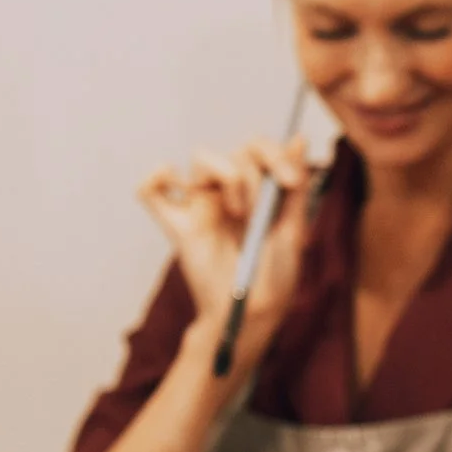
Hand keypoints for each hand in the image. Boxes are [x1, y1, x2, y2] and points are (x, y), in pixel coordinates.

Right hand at [138, 135, 310, 368]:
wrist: (253, 312)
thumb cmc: (277, 275)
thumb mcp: (293, 228)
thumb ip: (295, 185)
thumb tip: (300, 139)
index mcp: (258, 190)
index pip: (257, 147)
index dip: (273, 155)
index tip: (289, 182)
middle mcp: (229, 192)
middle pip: (235, 152)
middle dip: (255, 177)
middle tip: (261, 212)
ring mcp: (201, 205)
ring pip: (202, 158)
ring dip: (227, 177)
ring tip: (239, 215)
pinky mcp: (178, 225)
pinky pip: (150, 191)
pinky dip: (155, 179)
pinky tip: (172, 182)